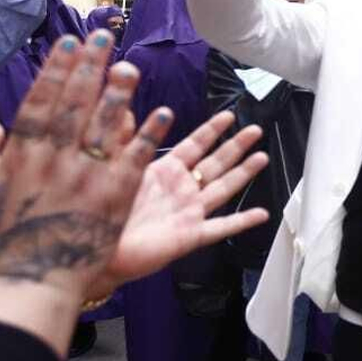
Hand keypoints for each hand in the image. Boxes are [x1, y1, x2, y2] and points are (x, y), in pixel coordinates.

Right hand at [0, 31, 170, 299]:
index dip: (56, 70)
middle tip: (104, 37)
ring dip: (119, 94)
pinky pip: (135, 159)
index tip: (69, 43)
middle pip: (74, 104)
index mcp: (21, 154)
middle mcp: (54, 159)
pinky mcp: (113, 199)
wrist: (25, 284)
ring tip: (131, 66)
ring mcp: (85, 177)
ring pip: (105, 126)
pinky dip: (148, 136)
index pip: (40, 101)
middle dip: (89, 68)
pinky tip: (163, 113)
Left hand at [85, 111, 270, 296]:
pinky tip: (261, 214)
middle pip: (216, 163)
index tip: (229, 115)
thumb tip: (122, 109)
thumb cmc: (100, 212)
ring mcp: (189, 212)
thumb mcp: (113, 168)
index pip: (194, 144)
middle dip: (236, 146)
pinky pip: (222, 227)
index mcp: (164, 171)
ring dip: (244, 174)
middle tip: (255, 130)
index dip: (212, 129)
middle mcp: (181, 190)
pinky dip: (242, 221)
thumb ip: (123, 140)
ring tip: (262, 157)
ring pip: (224, 188)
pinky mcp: (191, 235)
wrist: (99, 251)